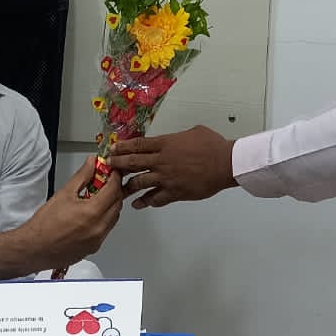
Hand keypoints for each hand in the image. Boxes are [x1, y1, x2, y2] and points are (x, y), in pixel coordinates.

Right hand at [18, 157, 122, 268]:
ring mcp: (97, 240)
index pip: (114, 190)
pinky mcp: (94, 248)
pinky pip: (106, 230)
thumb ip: (82, 176)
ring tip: (96, 198)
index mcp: (92, 212)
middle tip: (104, 183)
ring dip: (110, 205)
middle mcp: (98, 228)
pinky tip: (92, 214)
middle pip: (117, 204)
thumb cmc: (44, 225)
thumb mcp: (64, 194)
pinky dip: (104, 219)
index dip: (115, 178)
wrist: (34, 248)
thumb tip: (91, 164)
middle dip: (114, 191)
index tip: (112, 172)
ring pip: (114, 217)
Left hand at [109, 126, 236, 208]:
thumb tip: (174, 139)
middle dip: (118, 165)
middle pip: (133, 163)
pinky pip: (156, 199)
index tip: (113, 149)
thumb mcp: (194, 132)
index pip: (138, 145)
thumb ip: (178, 137)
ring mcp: (167, 178)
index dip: (123, 147)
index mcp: (165, 144)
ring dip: (127, 187)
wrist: (225, 164)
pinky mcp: (175, 192)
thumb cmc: (213, 145)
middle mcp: (161, 161)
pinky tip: (139, 204)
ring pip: (140, 183)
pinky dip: (146, 202)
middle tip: (109, 167)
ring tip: (118, 190)